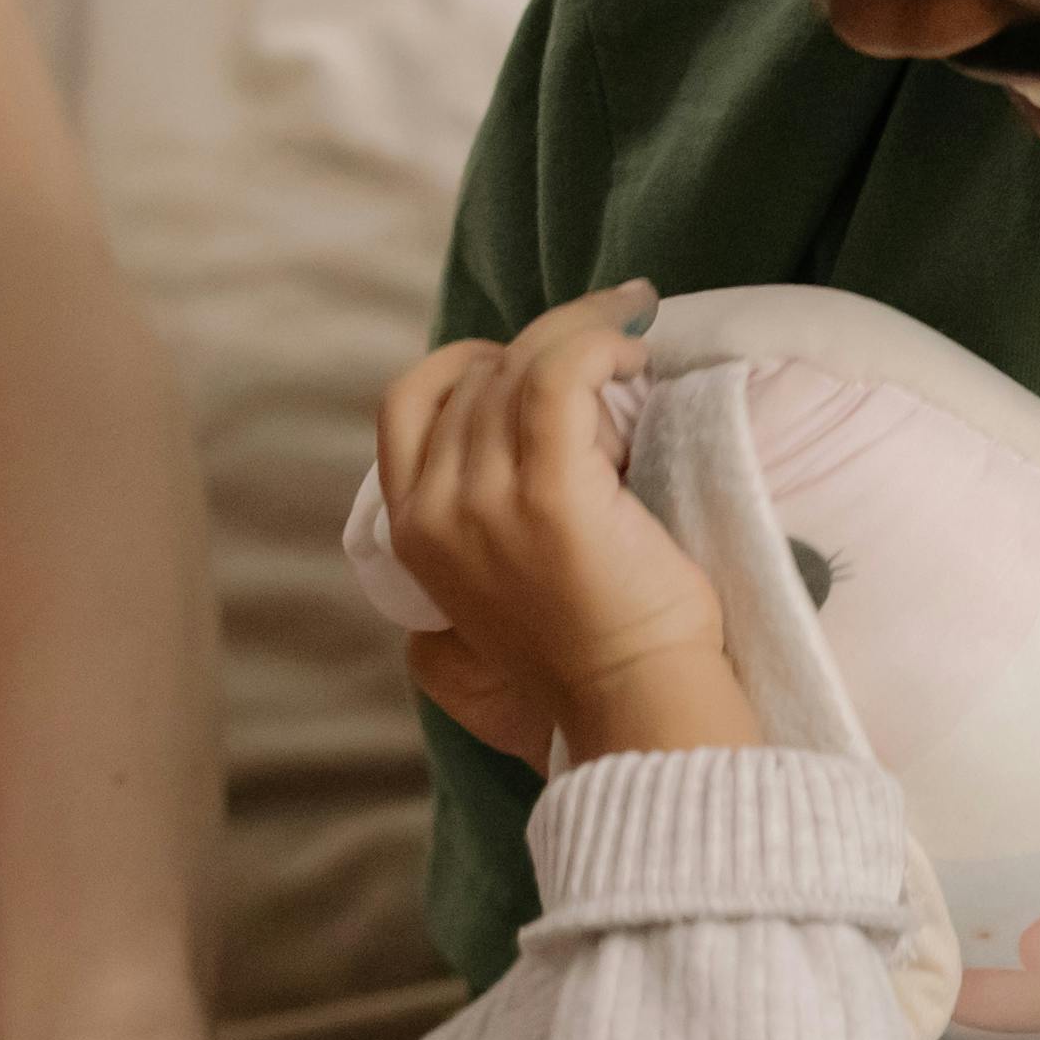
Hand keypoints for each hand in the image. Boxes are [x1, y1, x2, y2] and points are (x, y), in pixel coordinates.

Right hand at [374, 287, 748, 766]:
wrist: (634, 702)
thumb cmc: (593, 646)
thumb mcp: (496, 579)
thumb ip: (477, 512)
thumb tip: (514, 417)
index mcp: (412, 534)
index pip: (404, 402)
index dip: (463, 363)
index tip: (524, 363)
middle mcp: (434, 511)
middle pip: (473, 378)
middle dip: (539, 349)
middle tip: (607, 347)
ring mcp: (485, 501)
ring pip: (517, 368)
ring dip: (581, 337)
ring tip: (632, 343)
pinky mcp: (550, 491)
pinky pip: (560, 375)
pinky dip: (598, 345)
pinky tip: (635, 356)